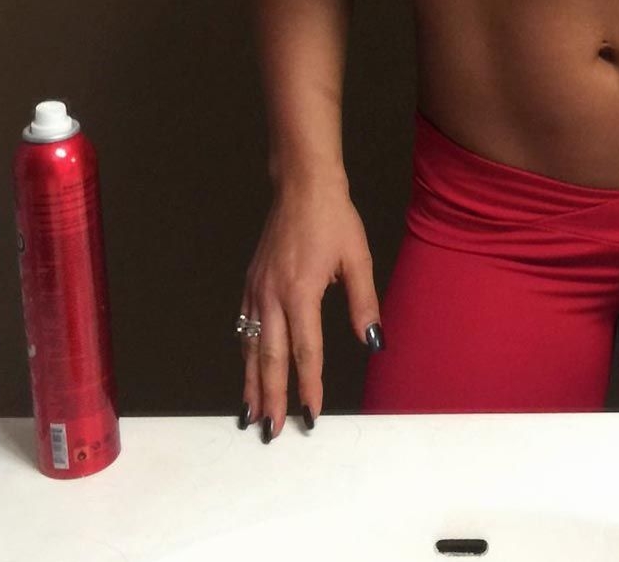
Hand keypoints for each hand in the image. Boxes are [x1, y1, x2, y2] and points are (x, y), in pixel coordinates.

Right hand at [238, 174, 380, 440]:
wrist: (301, 187)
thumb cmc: (334, 219)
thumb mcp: (358, 259)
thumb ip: (364, 304)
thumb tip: (373, 343)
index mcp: (301, 292)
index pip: (306, 352)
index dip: (309, 386)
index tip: (311, 414)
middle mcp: (272, 296)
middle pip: (271, 358)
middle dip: (271, 397)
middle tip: (271, 430)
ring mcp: (256, 291)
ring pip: (251, 347)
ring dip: (251, 383)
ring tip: (251, 414)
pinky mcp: (250, 284)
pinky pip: (245, 328)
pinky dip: (246, 355)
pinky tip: (248, 370)